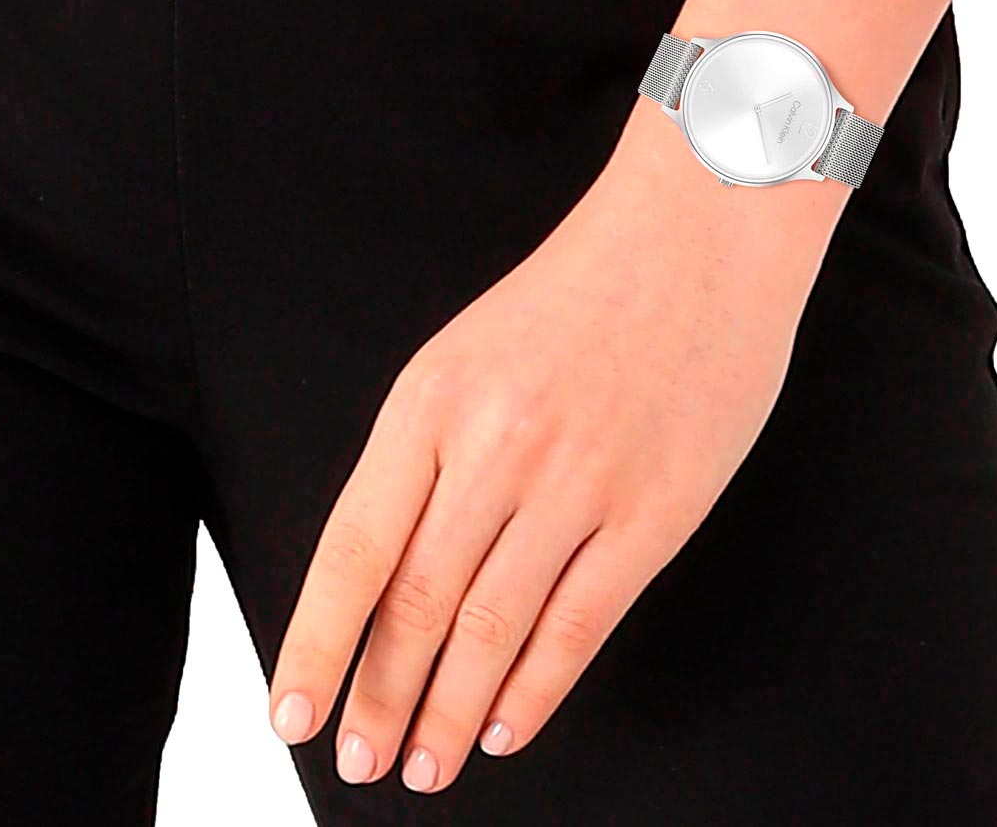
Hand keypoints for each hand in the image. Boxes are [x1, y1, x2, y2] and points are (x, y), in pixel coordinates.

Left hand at [265, 103, 845, 793]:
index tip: (296, 714)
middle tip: (362, 760)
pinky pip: (580, 622)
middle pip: (418, 606)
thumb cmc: (586, 288)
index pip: (354, 553)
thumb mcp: (472, 349)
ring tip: (427, 763)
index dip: (317, 647)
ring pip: (492, 629)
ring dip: (450, 712)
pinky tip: (509, 724)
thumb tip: (390, 571)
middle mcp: (497, 446)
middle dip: (381, 699)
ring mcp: (579, 481)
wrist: (701, 233)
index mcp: (434, 400)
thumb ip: (432, 451)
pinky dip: (536, 687)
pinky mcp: (656, 509)